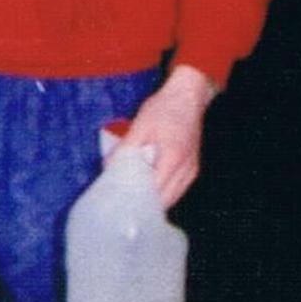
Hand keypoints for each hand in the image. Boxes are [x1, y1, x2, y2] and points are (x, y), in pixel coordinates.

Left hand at [122, 65, 212, 205]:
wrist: (188, 96)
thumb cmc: (164, 108)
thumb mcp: (140, 126)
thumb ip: (125, 149)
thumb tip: (108, 168)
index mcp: (173, 159)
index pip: (154, 192)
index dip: (137, 201)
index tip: (119, 205)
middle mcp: (186, 169)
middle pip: (164, 200)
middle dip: (144, 205)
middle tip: (122, 206)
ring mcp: (192, 170)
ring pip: (173, 197)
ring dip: (154, 201)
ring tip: (132, 200)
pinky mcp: (192, 168)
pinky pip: (178, 189)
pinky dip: (163, 193)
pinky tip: (147, 190)